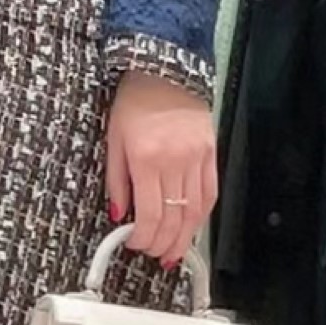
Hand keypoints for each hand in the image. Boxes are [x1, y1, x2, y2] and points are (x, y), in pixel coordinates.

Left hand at [106, 69, 217, 267]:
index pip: (150, 215)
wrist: (165, 69)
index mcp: (147, 160)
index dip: (143, 238)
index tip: (135, 244)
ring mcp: (197, 159)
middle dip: (163, 244)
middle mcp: (175, 162)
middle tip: (154, 255)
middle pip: (174, 219)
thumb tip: (119, 215)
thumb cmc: (135, 101)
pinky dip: (201, 215)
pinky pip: (210, 193)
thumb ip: (117, 182)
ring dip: (184, 238)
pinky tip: (192, 227)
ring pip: (195, 212)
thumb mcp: (114, 140)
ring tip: (174, 252)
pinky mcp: (211, 153)